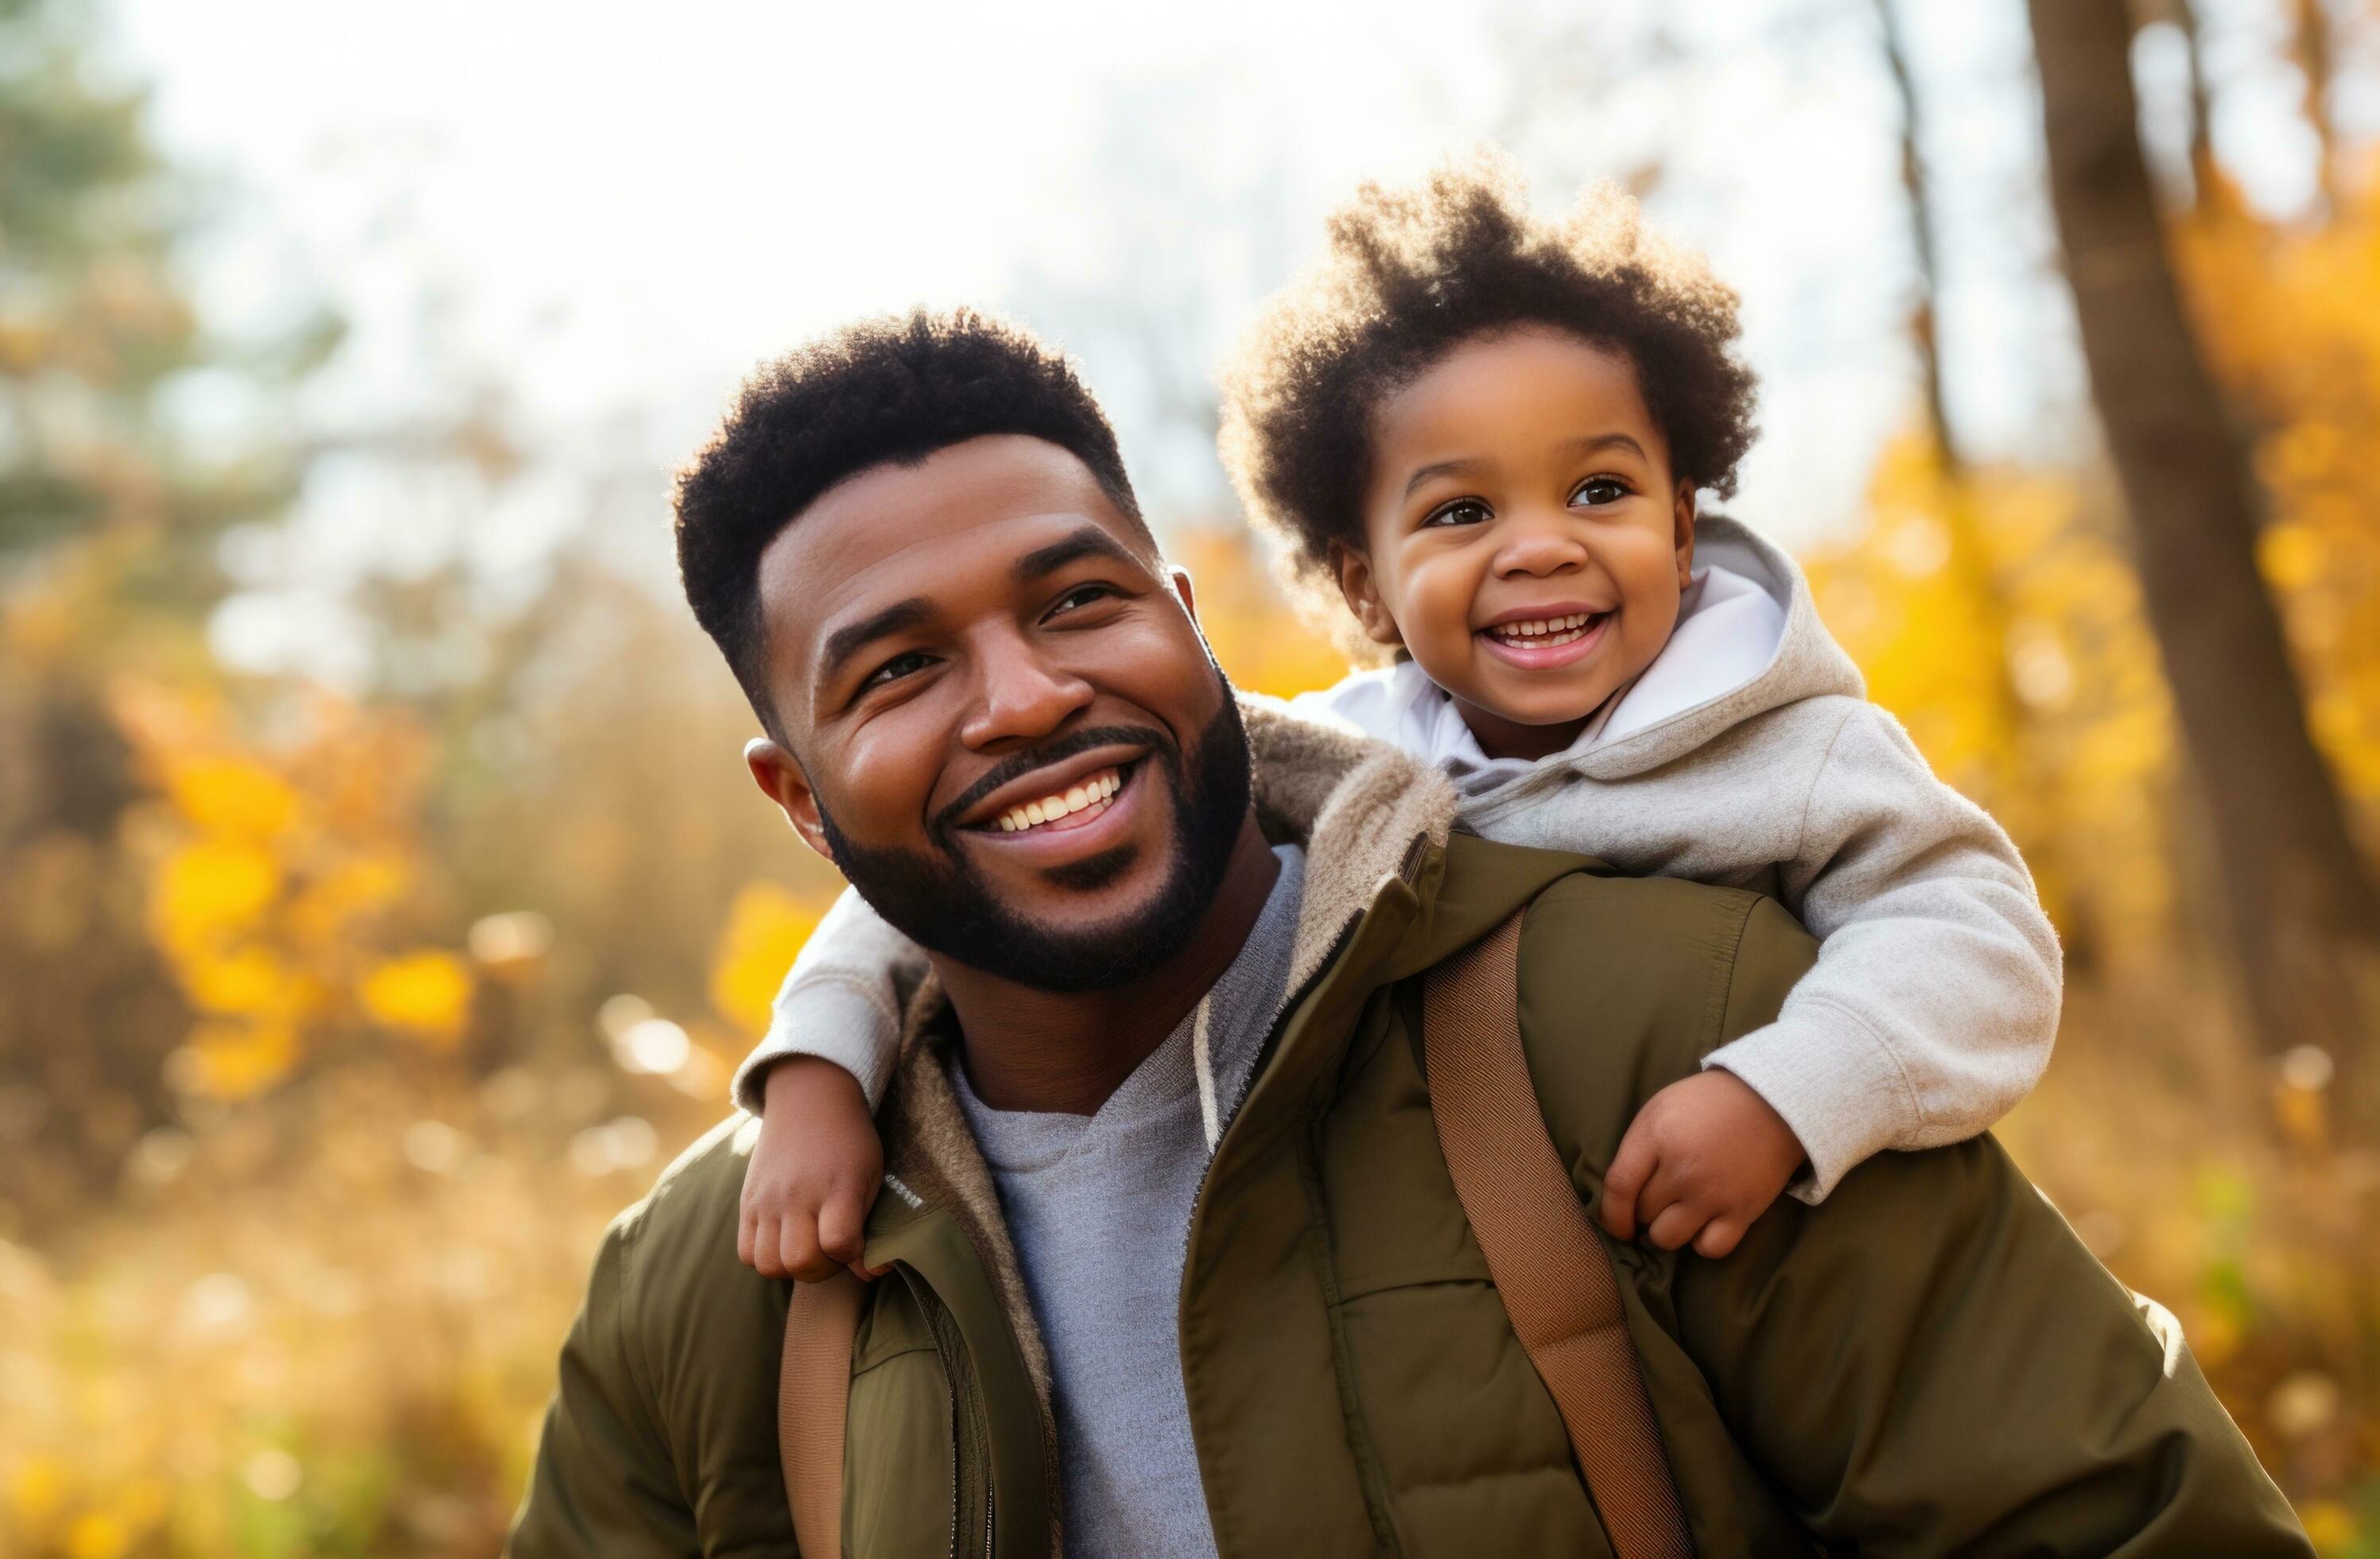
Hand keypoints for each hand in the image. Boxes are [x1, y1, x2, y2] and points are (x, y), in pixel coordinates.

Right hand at [739, 1056, 885, 1281]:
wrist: (808, 1099)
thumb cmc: (849, 1141)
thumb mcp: (871, 1174)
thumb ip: (868, 1225)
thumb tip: (870, 1273)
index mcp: (837, 1186)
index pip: (838, 1243)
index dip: (854, 1257)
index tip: (860, 1248)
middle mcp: (798, 1194)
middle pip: (799, 1262)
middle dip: (822, 1269)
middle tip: (832, 1252)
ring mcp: (767, 1199)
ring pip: (769, 1264)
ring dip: (791, 1267)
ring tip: (807, 1248)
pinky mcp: (746, 1201)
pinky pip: (745, 1252)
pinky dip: (765, 1257)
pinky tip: (784, 1241)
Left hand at [1597, 1069, 1804, 1259]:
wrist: (1773, 1101)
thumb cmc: (1708, 1103)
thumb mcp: (1661, 1108)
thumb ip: (1637, 1148)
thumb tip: (1621, 1195)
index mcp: (1657, 1136)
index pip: (1619, 1186)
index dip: (1611, 1213)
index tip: (1617, 1224)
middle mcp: (1682, 1169)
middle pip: (1643, 1213)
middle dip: (1644, 1212)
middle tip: (1659, 1200)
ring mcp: (1713, 1193)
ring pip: (1668, 1238)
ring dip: (1667, 1231)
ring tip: (1678, 1214)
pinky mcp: (1743, 1211)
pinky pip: (1709, 1248)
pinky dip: (1702, 1242)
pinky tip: (1705, 1224)